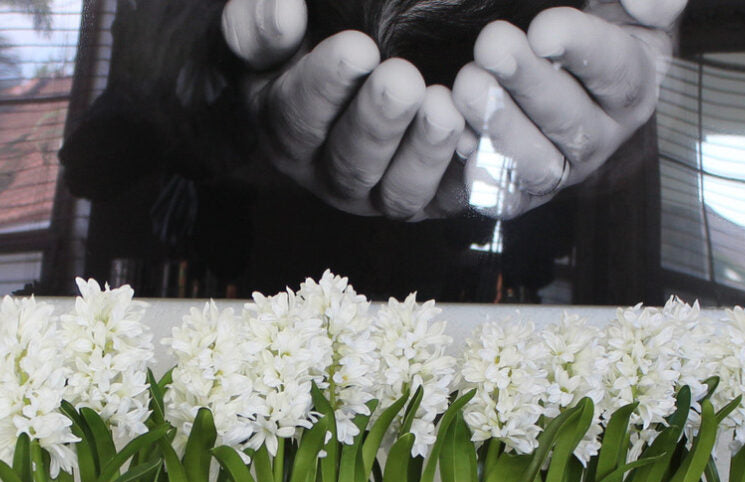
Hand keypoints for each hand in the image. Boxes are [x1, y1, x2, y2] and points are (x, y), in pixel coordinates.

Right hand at [221, 0, 472, 219]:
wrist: (369, 67)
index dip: (325, 86)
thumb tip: (283, 13)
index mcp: (287, 131)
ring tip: (446, 108)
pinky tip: (483, 135)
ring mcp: (382, 193)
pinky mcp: (431, 200)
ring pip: (401, 191)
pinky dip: (469, 173)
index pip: (297, 116)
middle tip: (404, 81)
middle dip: (379, 123)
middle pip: (351, 163)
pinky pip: (450, 197)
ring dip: (425, 153)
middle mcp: (331, 174)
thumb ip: (261, 21)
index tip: (357, 48)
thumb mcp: (270, 26)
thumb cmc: (316, 38)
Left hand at [452, 0, 685, 219]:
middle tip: (491, 46)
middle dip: (529, 84)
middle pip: (571, 122)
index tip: (544, 29)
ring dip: (501, 128)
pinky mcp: (522, 192)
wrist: (538, 58)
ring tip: (468, 85)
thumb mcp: (624, 3)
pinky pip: (508, 198)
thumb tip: (645, 6)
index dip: (583, 51)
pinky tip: (462, 147)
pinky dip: (485, 180)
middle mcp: (600, 138)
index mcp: (631, 87)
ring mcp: (560, 169)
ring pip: (539, 166)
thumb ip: (648, 0)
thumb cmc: (585, 19)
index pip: (617, 73)